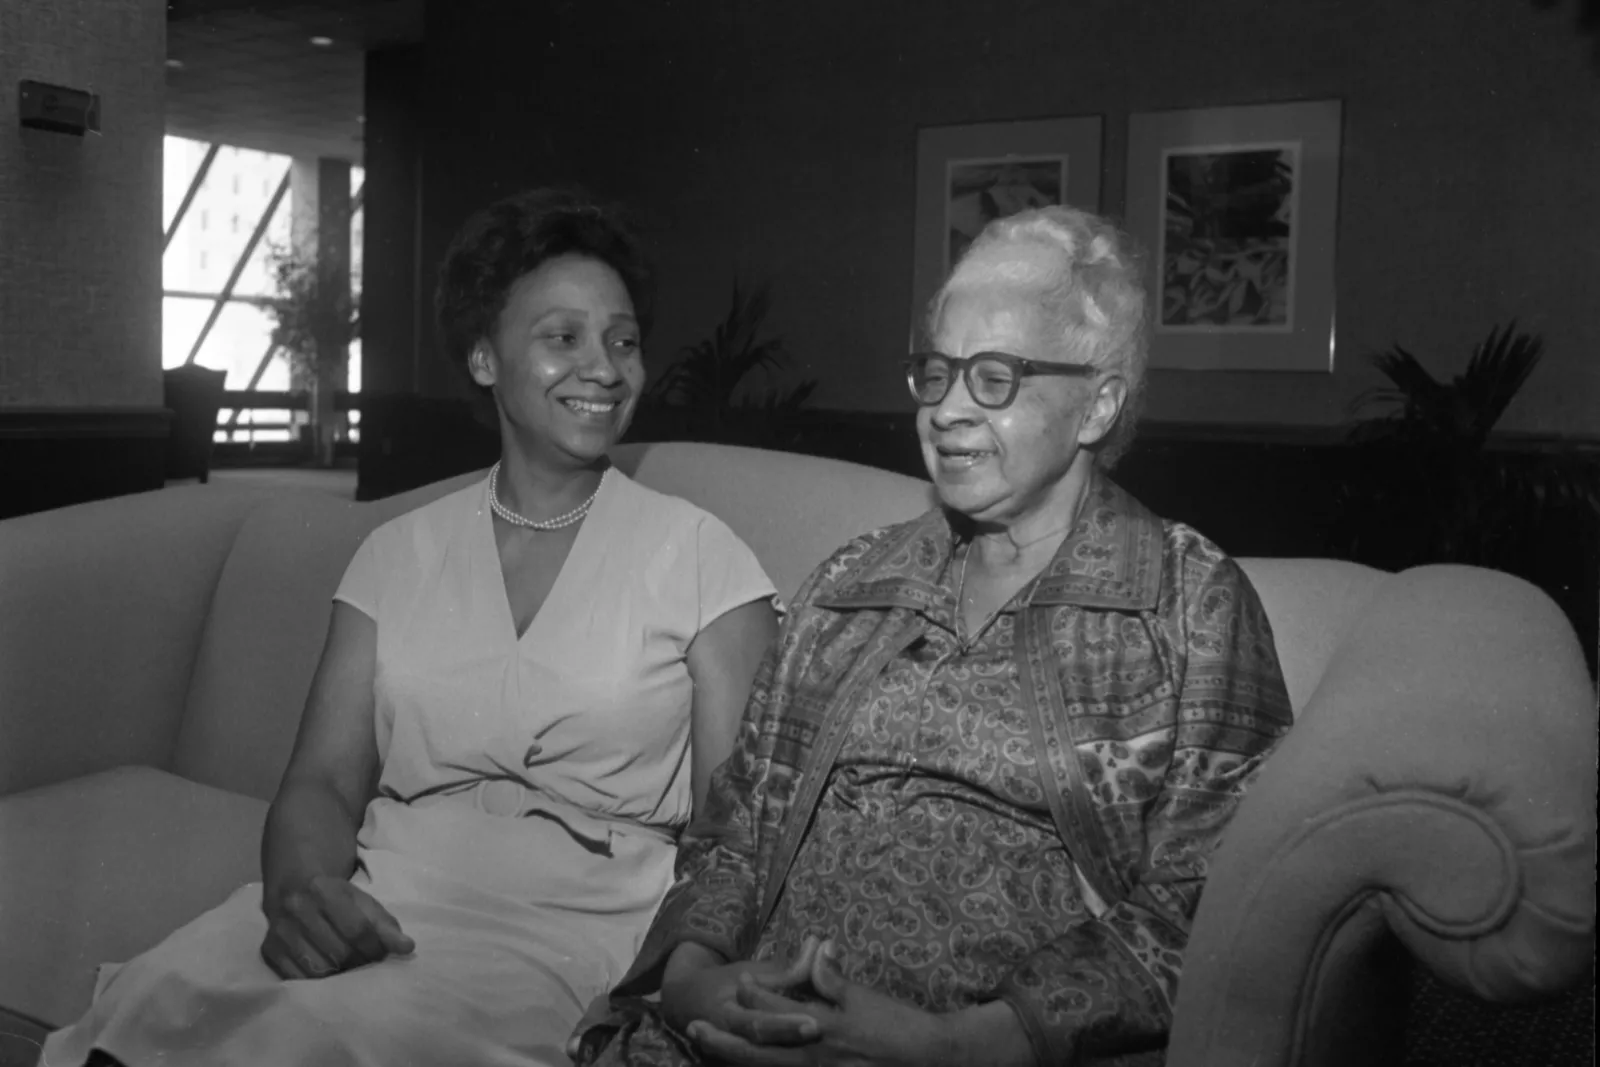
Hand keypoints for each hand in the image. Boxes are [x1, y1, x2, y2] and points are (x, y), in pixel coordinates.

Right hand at [260, 874, 414, 979]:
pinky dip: (319, 982)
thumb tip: (406, 948)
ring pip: (319, 970)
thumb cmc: (333, 896)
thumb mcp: (361, 900)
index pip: (357, 929)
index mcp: (323, 890)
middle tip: (368, 965)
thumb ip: (384, 923)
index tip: (383, 955)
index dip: (376, 948)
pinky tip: (330, 974)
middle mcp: (296, 909)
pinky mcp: (269, 950)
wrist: (291, 887)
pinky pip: (299, 978)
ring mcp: (279, 931)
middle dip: (360, 963)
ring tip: (351, 970)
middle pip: (339, 952)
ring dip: (341, 976)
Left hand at [686, 940, 951, 1066]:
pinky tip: (748, 1066)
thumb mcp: (865, 997)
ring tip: (706, 1048)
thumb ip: (833, 978)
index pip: (775, 1008)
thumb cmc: (898, 1026)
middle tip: (693, 1027)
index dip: (753, 994)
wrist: (927, 1060)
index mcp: (821, 1025)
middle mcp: (813, 1053)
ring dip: (734, 1058)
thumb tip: (815, 949)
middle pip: (757, 1049)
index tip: (738, 982)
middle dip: (722, 1040)